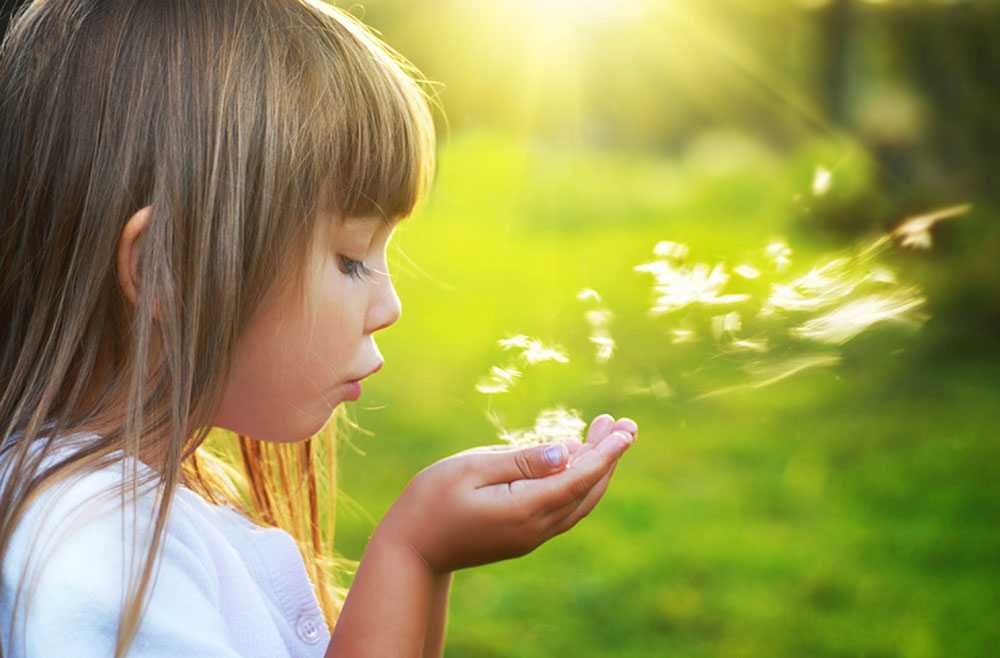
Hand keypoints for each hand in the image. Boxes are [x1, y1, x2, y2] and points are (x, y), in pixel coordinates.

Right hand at [373, 414, 638, 574]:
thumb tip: (566, 452)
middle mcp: (536, 528)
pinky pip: (564, 508)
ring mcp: (532, 536)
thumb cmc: (431, 500)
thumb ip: (521, 460)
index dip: (607, 453)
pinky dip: (579, 482)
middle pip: (588, 490)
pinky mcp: (524, 536)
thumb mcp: (471, 468)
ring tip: (607, 433)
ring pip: (579, 501)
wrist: (410, 551)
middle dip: (609, 456)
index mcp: (525, 509)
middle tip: (624, 422)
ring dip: (597, 469)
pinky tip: (576, 459)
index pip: (579, 478)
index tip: (627, 430)